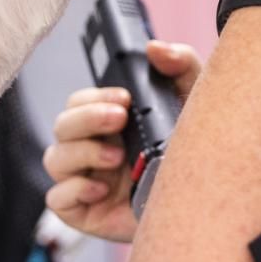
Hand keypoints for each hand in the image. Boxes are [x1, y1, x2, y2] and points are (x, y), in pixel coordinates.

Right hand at [43, 40, 201, 243]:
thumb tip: (154, 48)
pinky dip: (74, 190)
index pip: (79, 101)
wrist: (206, 207)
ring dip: (82, 153)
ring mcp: (85, 181)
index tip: (124, 98)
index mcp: (108, 123)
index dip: (94, 97)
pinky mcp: (84, 213)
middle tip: (119, 118)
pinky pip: (57, 199)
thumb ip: (180, 66)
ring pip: (54, 159)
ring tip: (117, 156)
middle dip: (87, 119)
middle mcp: (91, 149)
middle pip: (62, 125)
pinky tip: (102, 189)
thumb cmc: (193, 152)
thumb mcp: (194, 103)